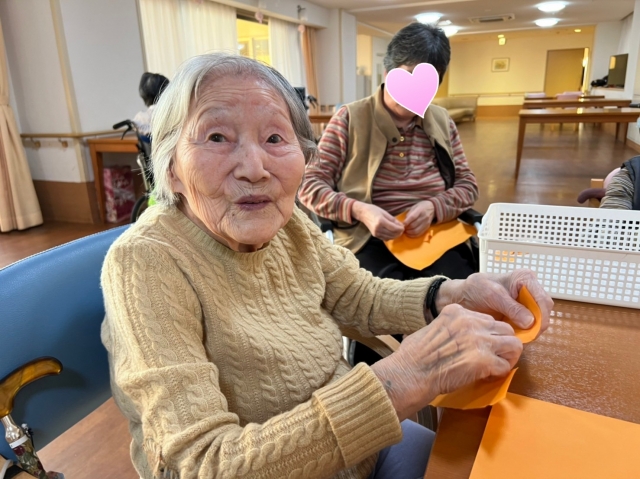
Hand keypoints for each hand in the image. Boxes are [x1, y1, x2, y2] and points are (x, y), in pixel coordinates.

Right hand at [352, 202, 403, 240]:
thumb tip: (401, 225)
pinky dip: (390, 236)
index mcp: (381, 221)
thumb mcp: (385, 212)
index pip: (394, 228)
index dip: (401, 228)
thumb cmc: (374, 210)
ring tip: (397, 231)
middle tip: (401, 229)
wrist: (363, 213)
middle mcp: (378, 228)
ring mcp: (376, 233)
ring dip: (395, 235)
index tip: (403, 226)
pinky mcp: (375, 235)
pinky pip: (385, 238)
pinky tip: (391, 233)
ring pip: (390, 237)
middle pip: (393, 234)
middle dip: (399, 232)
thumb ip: (393, 220)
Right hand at [371, 304, 521, 420]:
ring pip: (513, 344)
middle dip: (503, 343)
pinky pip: (505, 365)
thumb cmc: (414, 356)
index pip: (487, 318)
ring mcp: (479, 340)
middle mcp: (470, 322)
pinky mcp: (484, 361)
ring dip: (507, 356)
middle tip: (495, 356)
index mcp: (456, 312)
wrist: (411, 373)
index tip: (483, 344)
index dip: (488, 333)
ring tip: (497, 366)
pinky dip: (499, 373)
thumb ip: (450, 328)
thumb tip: (460, 339)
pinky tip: (488, 376)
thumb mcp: (432, 328)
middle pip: (505, 328)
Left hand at [403, 201, 434, 237]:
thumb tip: (404, 222)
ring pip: (416, 231)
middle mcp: (424, 217)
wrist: (432, 208)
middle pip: (413, 225)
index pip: (413, 217)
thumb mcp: (414, 207)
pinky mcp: (427, 227)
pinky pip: (419, 233)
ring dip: (409, 232)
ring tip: (406, 231)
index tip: (402, 224)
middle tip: (403, 228)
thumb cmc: (421, 207)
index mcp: (420, 210)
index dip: (406, 222)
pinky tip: (410, 234)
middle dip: (406, 228)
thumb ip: (409, 214)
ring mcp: (426, 223)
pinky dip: (413, 235)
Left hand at [436, 269, 552, 332]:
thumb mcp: (492, 295)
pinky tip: (513, 334)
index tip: (534, 329)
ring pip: (539, 320)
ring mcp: (527, 303)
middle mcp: (531, 290)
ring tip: (516, 334)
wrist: (463, 296)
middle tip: (525, 336)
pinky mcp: (522, 314)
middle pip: (544, 311)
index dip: (542, 316)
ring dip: (531, 330)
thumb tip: (531, 322)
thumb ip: (511, 307)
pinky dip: (524, 332)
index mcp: (526, 278)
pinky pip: (530, 326)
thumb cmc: (476, 289)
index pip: (543, 299)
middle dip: (537, 325)